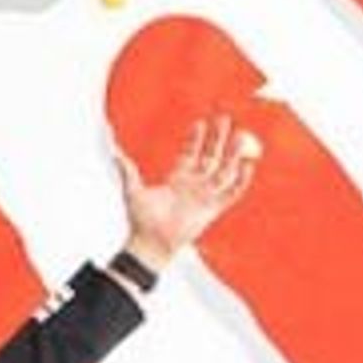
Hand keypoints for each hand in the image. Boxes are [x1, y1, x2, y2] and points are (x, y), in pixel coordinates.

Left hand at [120, 112, 260, 272]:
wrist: (151, 243)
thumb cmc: (142, 221)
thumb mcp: (133, 191)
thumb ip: (128, 172)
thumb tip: (114, 153)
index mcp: (177, 178)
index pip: (190, 152)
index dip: (196, 138)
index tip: (201, 123)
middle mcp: (194, 184)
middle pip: (211, 157)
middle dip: (218, 139)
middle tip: (224, 119)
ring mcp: (205, 196)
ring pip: (224, 170)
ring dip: (232, 155)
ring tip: (241, 136)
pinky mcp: (212, 209)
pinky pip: (231, 193)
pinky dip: (240, 180)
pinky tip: (247, 165)